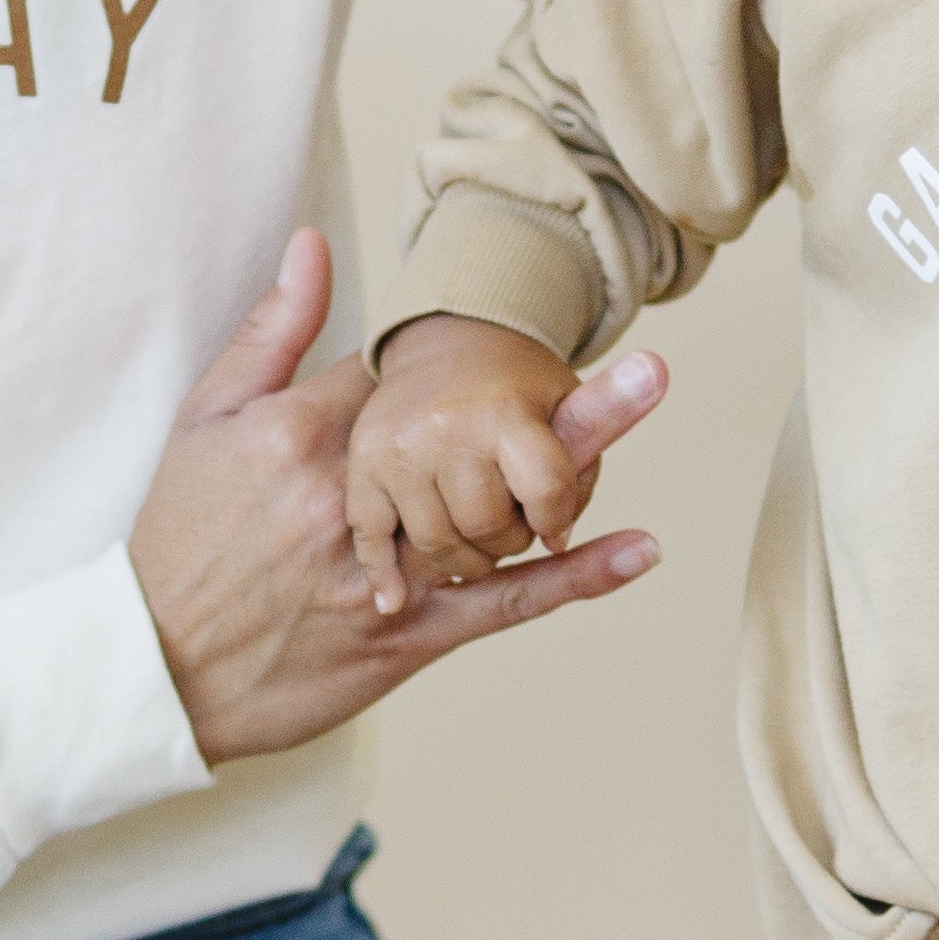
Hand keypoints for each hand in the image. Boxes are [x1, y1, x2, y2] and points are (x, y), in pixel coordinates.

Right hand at [126, 233, 667, 767]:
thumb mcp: (203, 419)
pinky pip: (504, 601)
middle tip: (643, 367)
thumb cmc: (177, 537)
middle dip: (541, 399)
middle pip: (467, 430)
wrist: (152, 668)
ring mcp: (385, 569)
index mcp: (302, 434)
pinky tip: (637, 549)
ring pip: (498, 506)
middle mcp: (350, 496)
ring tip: (652, 397)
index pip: (398, 380)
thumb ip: (269, 331)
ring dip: (576, 460)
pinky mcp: (405, 637)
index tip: (458, 370)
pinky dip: (574, 575)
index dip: (435, 378)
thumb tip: (312, 243)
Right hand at [346, 310, 659, 612]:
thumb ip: (574, 473)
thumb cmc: (518, 386)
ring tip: (474, 538)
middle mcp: (445, 429)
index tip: (554, 518)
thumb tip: (556, 542)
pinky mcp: (363, 468)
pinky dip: (384, 574)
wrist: (447, 339)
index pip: (544, 491)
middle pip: (487, 525)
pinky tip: (393, 600)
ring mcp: (398, 451)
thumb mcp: (567, 408)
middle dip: (509, 537)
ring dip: (464, 556)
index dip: (556, 516)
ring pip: (436, 544)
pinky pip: (371, 539)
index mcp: (505, 411)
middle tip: (510, 523)